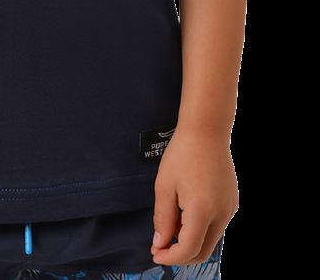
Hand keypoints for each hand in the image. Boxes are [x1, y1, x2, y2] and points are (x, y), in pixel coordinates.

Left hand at [150, 127, 238, 265]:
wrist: (206, 130)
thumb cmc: (182, 154)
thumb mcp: (164, 185)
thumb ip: (163, 218)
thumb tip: (161, 243)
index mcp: (203, 210)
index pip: (188, 249)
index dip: (170, 257)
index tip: (155, 253)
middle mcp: (222, 214)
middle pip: (203, 251)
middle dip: (181, 256)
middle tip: (160, 248)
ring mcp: (230, 208)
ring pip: (212, 240)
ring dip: (192, 242)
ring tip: (170, 230)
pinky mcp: (232, 201)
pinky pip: (217, 225)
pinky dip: (202, 229)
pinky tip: (185, 217)